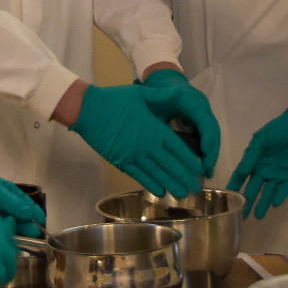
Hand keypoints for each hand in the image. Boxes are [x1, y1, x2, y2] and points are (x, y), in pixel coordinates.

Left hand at [0, 166, 45, 237]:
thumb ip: (10, 201)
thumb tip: (30, 213)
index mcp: (3, 193)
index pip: (23, 204)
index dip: (33, 213)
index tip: (43, 222)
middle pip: (17, 218)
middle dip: (26, 227)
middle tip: (34, 237)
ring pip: (7, 228)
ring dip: (15, 236)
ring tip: (22, 244)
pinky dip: (1, 241)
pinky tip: (5, 247)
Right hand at [70, 84, 207, 196]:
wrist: (87, 110)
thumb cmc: (114, 99)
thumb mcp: (140, 94)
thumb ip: (160, 97)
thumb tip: (177, 93)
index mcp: (154, 128)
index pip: (177, 148)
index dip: (189, 160)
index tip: (199, 169)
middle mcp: (146, 145)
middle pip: (170, 165)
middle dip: (184, 177)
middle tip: (196, 188)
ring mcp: (133, 155)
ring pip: (156, 173)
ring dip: (170, 184)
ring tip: (183, 194)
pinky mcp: (120, 161)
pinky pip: (139, 176)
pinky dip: (151, 184)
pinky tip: (160, 191)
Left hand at [142, 68, 221, 175]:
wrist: (165, 80)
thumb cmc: (159, 90)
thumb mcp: (156, 99)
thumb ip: (158, 110)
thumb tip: (158, 123)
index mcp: (191, 101)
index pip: (204, 120)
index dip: (207, 137)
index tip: (205, 153)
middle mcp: (202, 107)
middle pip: (213, 130)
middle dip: (212, 151)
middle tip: (208, 170)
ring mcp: (203, 113)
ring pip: (212, 134)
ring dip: (211, 153)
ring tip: (207, 173)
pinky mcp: (201, 120)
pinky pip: (207, 136)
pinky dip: (206, 150)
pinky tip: (203, 166)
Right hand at [227, 107, 287, 217]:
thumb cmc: (278, 130)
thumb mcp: (261, 139)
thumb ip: (251, 155)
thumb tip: (242, 170)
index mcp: (254, 160)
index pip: (241, 176)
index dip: (234, 187)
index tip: (225, 199)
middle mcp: (263, 169)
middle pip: (253, 188)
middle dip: (247, 201)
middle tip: (241, 216)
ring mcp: (277, 173)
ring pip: (268, 192)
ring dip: (263, 203)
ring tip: (257, 216)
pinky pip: (284, 188)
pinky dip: (280, 196)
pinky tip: (275, 205)